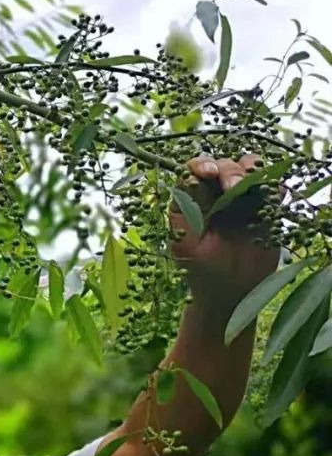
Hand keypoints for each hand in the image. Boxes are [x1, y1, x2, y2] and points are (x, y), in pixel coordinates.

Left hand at [168, 154, 280, 311]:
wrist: (230, 292)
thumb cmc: (200, 270)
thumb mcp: (183, 243)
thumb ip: (182, 212)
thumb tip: (185, 180)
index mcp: (195, 199)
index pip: (195, 170)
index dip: (201, 163)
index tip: (207, 172)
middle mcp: (218, 194)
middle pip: (225, 165)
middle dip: (229, 170)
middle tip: (234, 188)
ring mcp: (244, 199)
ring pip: (251, 169)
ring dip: (252, 170)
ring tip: (252, 183)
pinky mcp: (267, 208)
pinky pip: (273, 188)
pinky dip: (273, 185)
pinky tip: (271, 194)